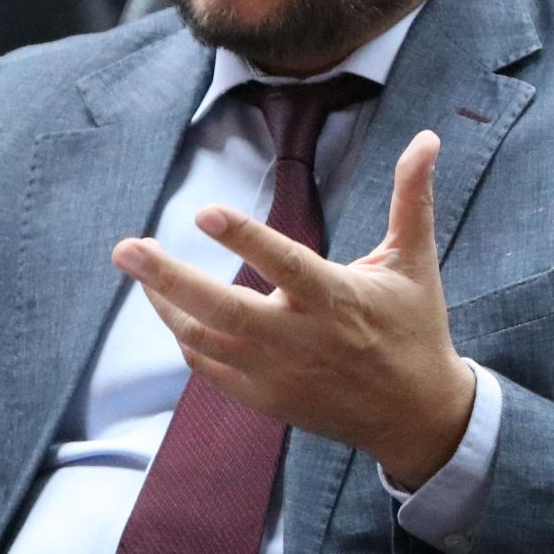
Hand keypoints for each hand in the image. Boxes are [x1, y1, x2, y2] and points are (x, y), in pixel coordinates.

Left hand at [113, 129, 475, 488]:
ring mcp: (277, 373)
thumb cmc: (414, 327)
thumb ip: (411, 198)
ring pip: (204, 339)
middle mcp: (301, 339)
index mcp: (338, 300)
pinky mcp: (264, 397)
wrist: (413, 414)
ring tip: (138, 271)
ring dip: (166, 305)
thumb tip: (427, 138)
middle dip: (168, 277)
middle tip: (126, 249)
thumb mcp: (415, 261)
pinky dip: (186, 338)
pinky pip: (209, 367)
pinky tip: (173, 311)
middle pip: (223, 308)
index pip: (285, 264)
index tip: (204, 212)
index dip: (245, 238)